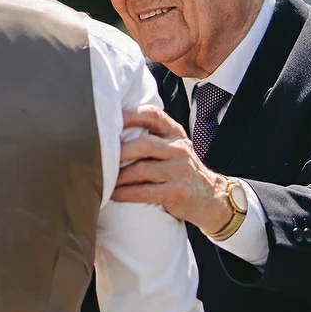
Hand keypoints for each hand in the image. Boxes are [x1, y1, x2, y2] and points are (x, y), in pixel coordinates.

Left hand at [114, 106, 234, 232]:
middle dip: (119, 152)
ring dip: (118, 176)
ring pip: (141, 169)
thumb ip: (153, 136)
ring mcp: (179, 170)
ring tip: (102, 179)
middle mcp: (178, 149)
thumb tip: (113, 127)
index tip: (108, 120)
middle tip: (99, 158)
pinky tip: (114, 194)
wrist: (211, 196)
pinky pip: (144, 192)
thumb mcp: (174, 146)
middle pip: (143, 144)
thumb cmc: (181, 169)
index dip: (129, 116)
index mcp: (174, 133)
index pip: (152, 115)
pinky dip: (125, 193)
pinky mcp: (176, 192)